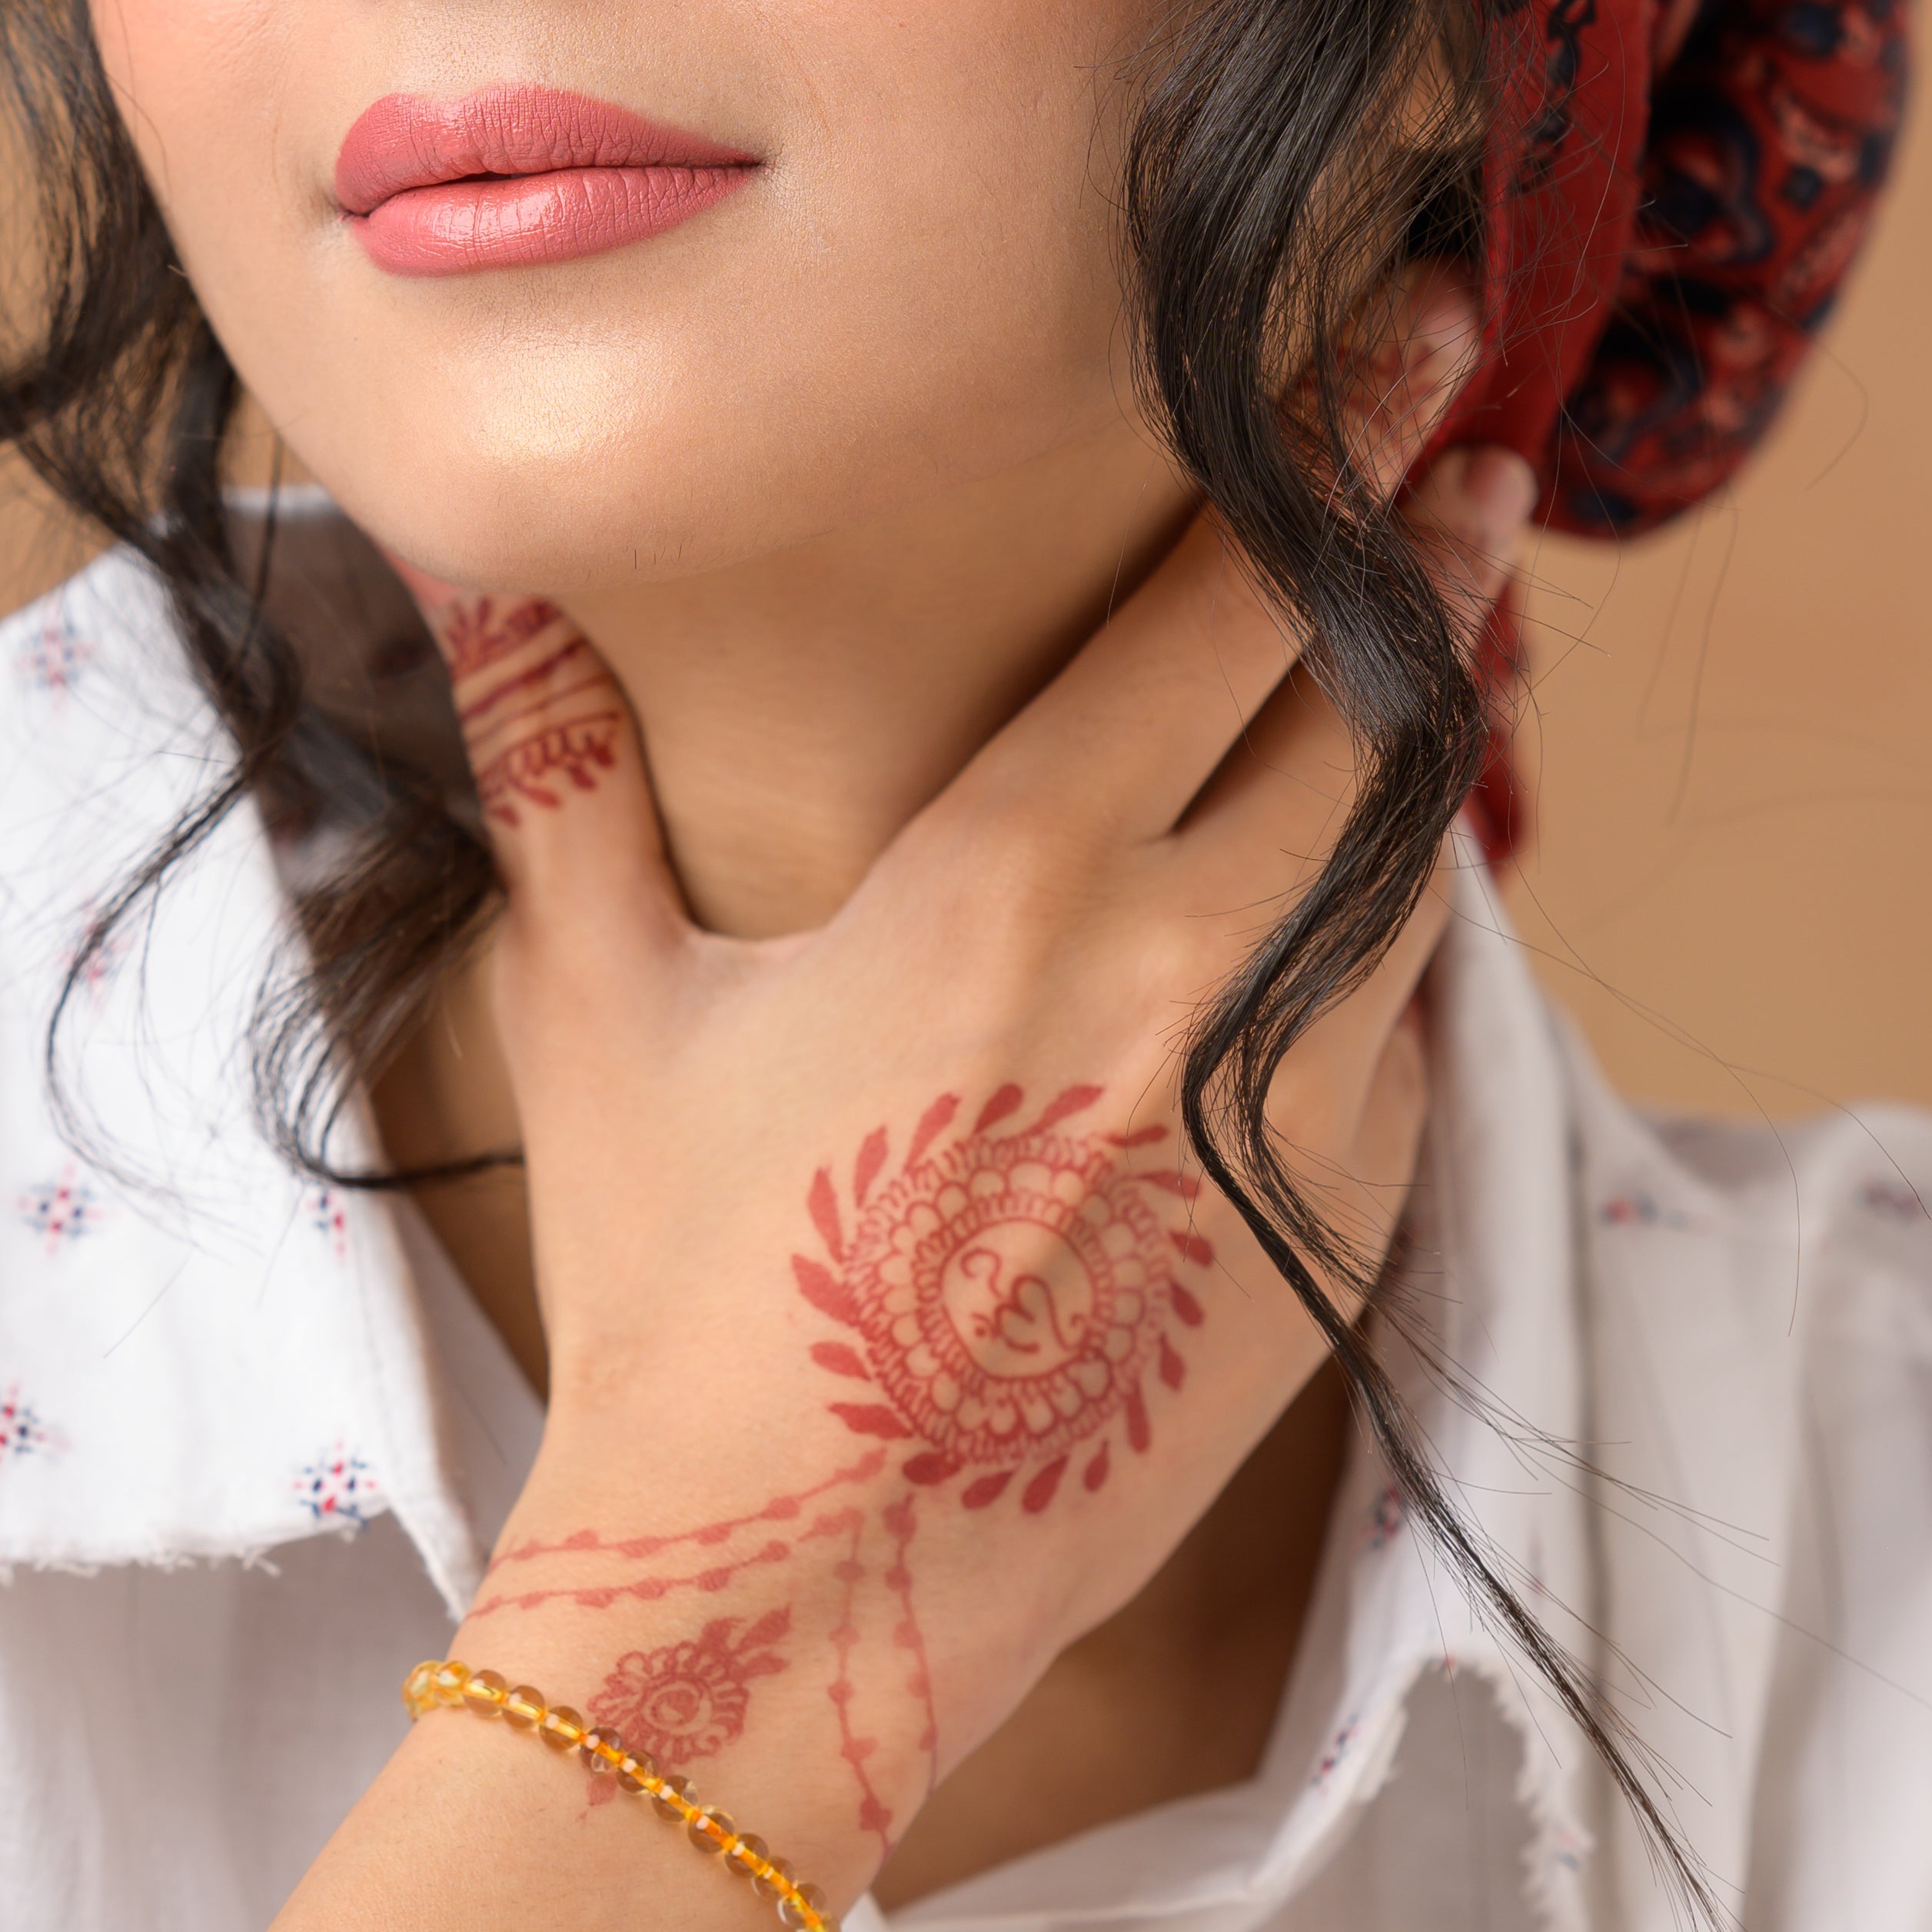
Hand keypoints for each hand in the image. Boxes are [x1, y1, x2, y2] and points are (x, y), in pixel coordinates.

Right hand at [409, 438, 1533, 1897]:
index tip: (1401, 340)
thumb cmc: (675, 1294)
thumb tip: (455, 565)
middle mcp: (1182, 966)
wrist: (786, 1591)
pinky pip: (1408, 1041)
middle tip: (1476, 447)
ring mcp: (1284, 1110)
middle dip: (1432, 552)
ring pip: (1419, 862)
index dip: (1332, 449)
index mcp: (1012, 874)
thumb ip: (560, 763)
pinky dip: (1406, 942)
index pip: (1228, 602)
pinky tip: (1383, 896)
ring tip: (1464, 634)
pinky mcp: (1335, 1240)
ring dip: (1447, 733)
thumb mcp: (598, 1007)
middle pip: (1369, 700)